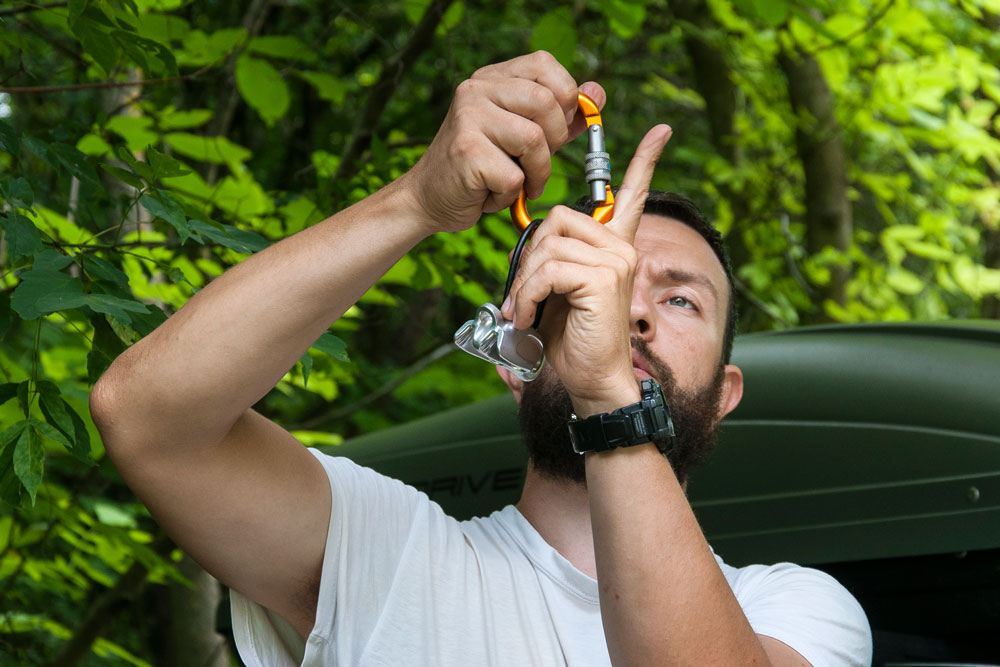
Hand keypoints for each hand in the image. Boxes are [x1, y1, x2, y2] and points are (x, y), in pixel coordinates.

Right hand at [405, 51, 605, 233]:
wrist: (429, 199)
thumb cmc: (481, 168)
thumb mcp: (524, 137)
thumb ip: (560, 116)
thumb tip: (597, 93)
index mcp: (492, 78)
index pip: (545, 64)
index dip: (565, 95)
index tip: (560, 127)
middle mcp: (476, 90)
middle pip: (545, 103)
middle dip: (554, 142)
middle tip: (538, 163)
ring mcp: (468, 118)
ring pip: (533, 140)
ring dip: (537, 173)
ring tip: (520, 184)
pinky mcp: (465, 151)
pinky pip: (514, 175)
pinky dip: (511, 194)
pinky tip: (492, 193)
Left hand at [500, 124, 672, 414]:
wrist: (589, 378)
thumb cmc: (570, 339)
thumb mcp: (553, 291)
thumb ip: (547, 261)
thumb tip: (526, 247)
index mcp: (612, 247)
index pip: (631, 195)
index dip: (644, 161)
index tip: (660, 131)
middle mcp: (620, 247)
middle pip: (555, 219)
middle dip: (528, 259)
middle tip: (521, 296)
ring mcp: (616, 260)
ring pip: (547, 247)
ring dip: (524, 283)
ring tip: (523, 311)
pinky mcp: (604, 277)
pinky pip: (548, 270)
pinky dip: (527, 295)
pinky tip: (528, 316)